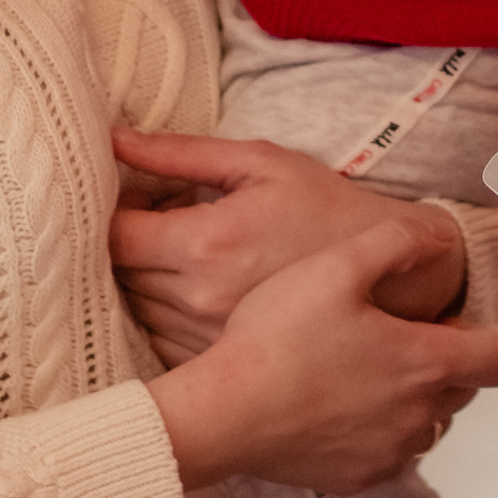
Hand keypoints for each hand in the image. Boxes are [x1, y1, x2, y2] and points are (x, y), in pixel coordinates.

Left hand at [111, 130, 467, 362]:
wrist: (388, 275)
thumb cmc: (324, 207)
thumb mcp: (259, 164)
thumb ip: (179, 152)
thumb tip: (113, 139)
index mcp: (206, 242)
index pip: (115, 236)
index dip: (109, 213)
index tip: (128, 199)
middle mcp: (200, 297)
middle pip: (116, 273)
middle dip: (124, 244)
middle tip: (155, 218)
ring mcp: (207, 336)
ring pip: (133, 307)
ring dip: (141, 279)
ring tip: (181, 251)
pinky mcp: (217, 358)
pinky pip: (156, 338)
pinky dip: (160, 312)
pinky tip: (194, 287)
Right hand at [147, 213, 497, 496]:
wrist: (223, 414)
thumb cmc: (278, 335)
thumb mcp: (336, 265)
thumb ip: (398, 241)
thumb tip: (443, 238)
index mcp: (427, 362)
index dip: (485, 336)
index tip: (442, 323)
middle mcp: (422, 416)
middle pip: (465, 390)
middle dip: (443, 362)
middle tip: (387, 337)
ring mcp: (392, 453)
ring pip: (430, 424)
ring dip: (413, 399)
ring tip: (358, 372)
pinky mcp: (361, 480)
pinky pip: (392, 453)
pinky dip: (379, 431)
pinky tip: (334, 407)